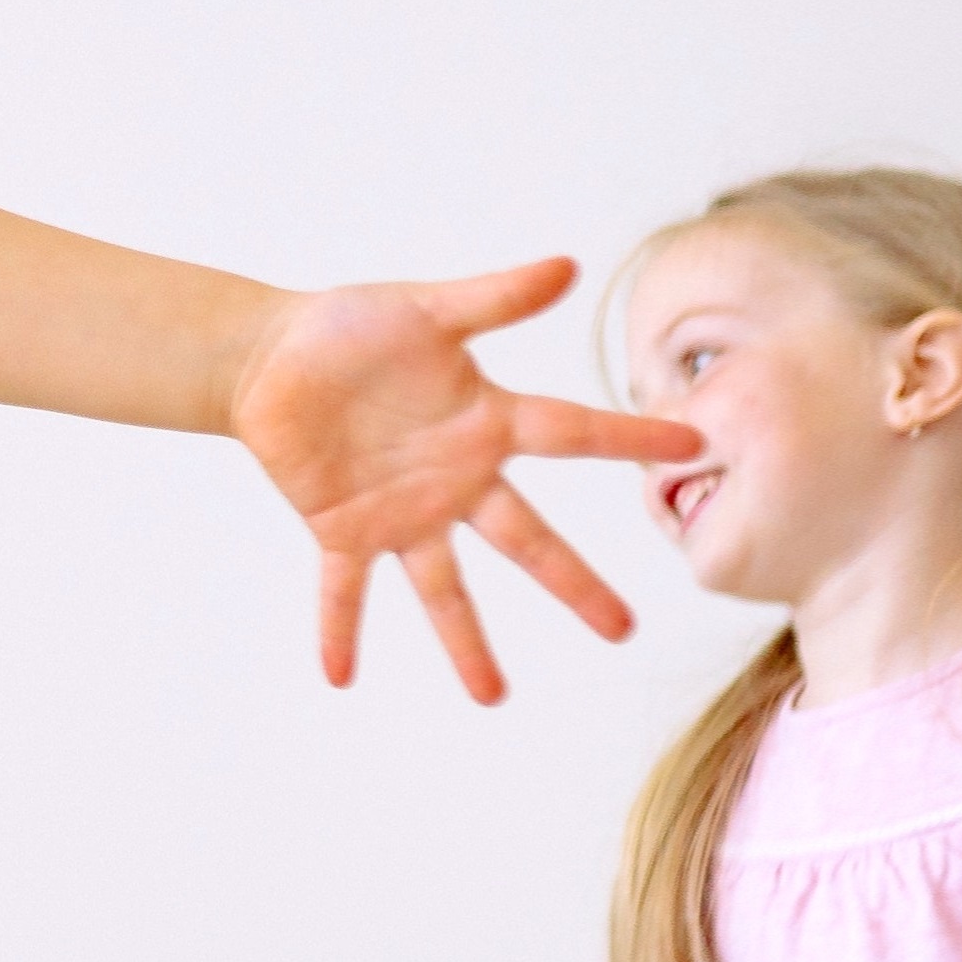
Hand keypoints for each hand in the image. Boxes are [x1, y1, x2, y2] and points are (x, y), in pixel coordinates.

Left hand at [225, 262, 694, 701]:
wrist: (269, 355)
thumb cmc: (349, 327)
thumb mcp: (422, 309)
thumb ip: (493, 296)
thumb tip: (568, 264)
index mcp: (486, 422)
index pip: (571, 432)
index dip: (629, 434)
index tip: (693, 442)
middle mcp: (457, 479)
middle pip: (527, 540)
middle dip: (574, 585)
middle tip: (622, 629)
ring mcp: (403, 511)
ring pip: (444, 586)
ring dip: (465, 642)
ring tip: (491, 697)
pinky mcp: (342, 527)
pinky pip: (343, 589)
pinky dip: (340, 629)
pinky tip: (338, 675)